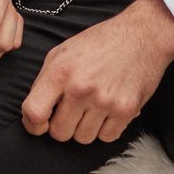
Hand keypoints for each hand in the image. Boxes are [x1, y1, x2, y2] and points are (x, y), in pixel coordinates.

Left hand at [21, 0, 173, 143]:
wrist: (142, 35)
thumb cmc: (101, 42)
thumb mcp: (62, 52)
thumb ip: (45, 81)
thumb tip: (35, 112)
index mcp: (60, 72)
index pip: (34, 113)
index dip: (32, 125)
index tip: (40, 124)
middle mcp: (81, 88)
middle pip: (59, 133)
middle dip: (62, 126)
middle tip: (71, 111)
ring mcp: (105, 101)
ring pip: (83, 138)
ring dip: (84, 128)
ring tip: (92, 107)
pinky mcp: (126, 110)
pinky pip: (106, 137)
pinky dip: (105, 129)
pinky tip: (107, 110)